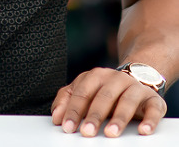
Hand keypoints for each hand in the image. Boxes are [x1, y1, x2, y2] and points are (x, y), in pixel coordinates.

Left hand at [51, 67, 166, 136]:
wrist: (138, 76)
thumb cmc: (106, 89)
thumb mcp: (85, 90)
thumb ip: (68, 100)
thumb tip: (57, 117)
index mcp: (96, 76)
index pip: (82, 92)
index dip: (73, 110)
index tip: (67, 127)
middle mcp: (116, 79)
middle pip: (104, 96)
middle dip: (94, 115)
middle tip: (86, 132)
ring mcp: (135, 87)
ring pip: (127, 101)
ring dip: (119, 118)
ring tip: (111, 133)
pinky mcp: (153, 99)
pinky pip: (153, 109)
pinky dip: (149, 120)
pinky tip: (144, 131)